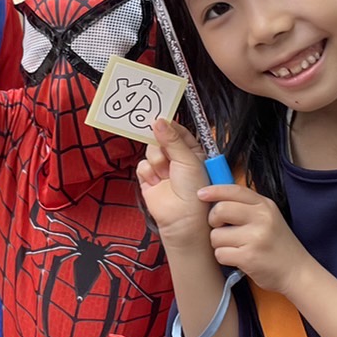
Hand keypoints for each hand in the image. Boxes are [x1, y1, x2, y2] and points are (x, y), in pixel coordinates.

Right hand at [137, 119, 211, 244]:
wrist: (182, 219)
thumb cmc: (194, 190)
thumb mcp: (188, 160)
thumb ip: (172, 139)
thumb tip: (158, 121)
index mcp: (191, 152)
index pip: (177, 131)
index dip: (169, 125)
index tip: (160, 117)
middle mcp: (176, 159)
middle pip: (160, 139)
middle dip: (161, 145)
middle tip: (166, 152)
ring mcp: (162, 169)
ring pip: (150, 151)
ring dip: (157, 161)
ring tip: (166, 174)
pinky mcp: (149, 179)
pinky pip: (142, 166)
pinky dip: (148, 173)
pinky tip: (157, 182)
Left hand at [201, 184, 314, 296]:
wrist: (297, 272)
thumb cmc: (277, 244)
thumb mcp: (268, 217)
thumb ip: (246, 206)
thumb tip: (215, 198)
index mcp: (265, 205)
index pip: (234, 190)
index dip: (214, 191)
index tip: (201, 194)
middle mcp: (262, 218)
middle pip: (220, 210)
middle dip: (213, 221)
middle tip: (221, 228)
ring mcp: (256, 238)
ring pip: (216, 235)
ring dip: (219, 244)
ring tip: (235, 247)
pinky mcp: (249, 258)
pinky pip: (220, 254)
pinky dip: (224, 258)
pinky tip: (238, 259)